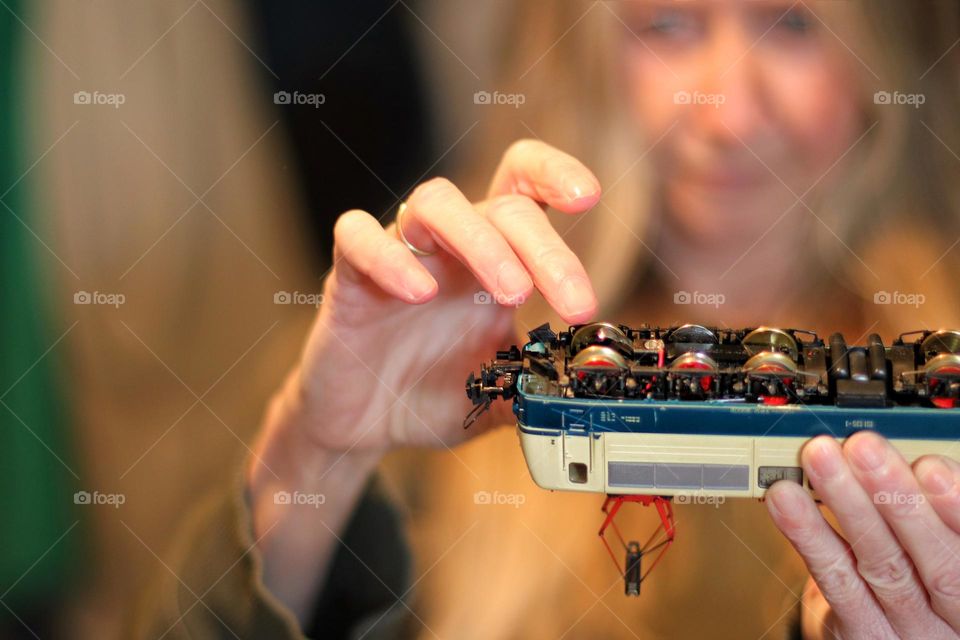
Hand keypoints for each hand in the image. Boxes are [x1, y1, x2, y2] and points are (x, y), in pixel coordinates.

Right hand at [291, 139, 600, 451]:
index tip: (588, 198)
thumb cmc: (433, 393)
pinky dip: (389, 258)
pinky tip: (419, 294)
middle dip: (546, 249)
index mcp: (494, 259)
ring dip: (482, 242)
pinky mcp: (349, 276)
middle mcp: (450, 246)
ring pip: (435, 202)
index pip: (523, 187)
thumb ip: (540, 382)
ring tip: (513, 294)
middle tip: (576, 302)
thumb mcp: (501, 393)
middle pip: (500, 206)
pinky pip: (358, 238)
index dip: (554, 175)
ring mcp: (400, 254)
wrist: (366, 425)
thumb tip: (590, 387)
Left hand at [766, 432, 959, 638]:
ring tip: (820, 458)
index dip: (954, 508)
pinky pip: (834, 581)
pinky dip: (808, 534)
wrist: (893, 634)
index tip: (930, 467)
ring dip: (845, 503)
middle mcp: (951, 617)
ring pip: (879, 565)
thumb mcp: (943, 547)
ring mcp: (905, 628)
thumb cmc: (925, 579)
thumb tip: (908, 456)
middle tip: (863, 448)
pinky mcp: (860, 631)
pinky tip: (786, 498)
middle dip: (896, 498)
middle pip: (933, 562)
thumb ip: (932, 510)